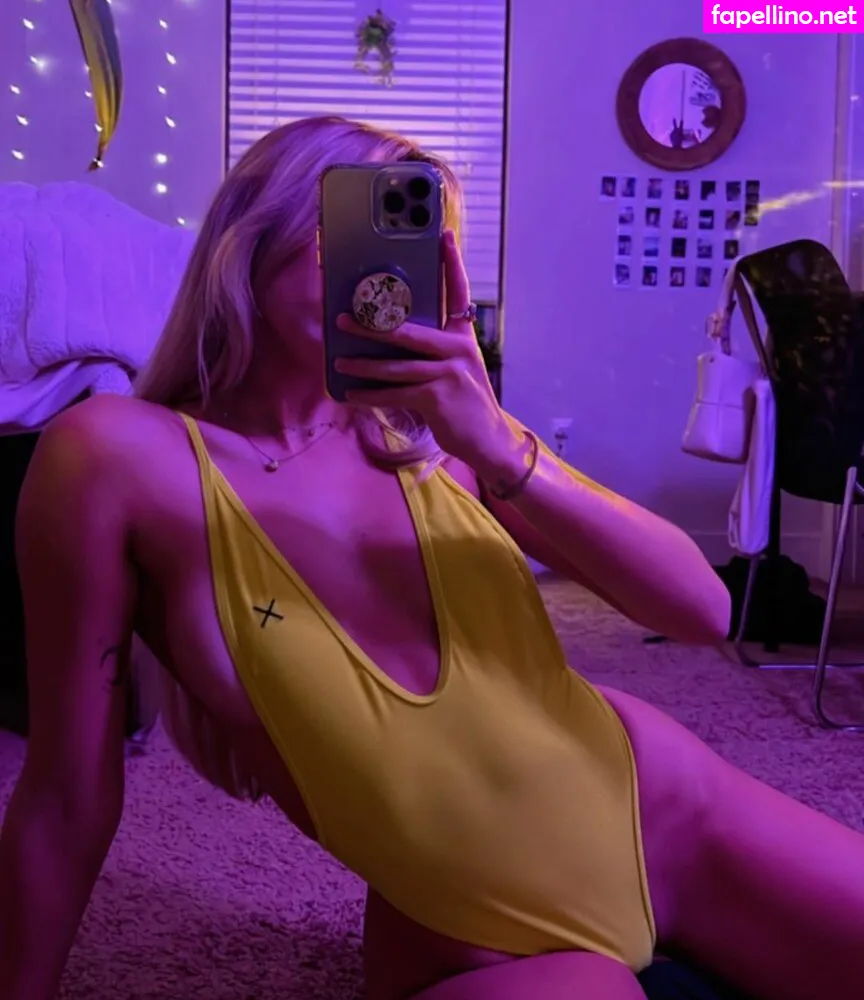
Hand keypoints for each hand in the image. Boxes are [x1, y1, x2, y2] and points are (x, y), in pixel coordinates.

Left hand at [334, 230, 520, 470]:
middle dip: (371, 325)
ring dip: (363, 366)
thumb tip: (390, 339)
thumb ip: (434, 350)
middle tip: (343, 319)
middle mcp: (458, 349)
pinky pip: (396, 395)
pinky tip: (352, 394)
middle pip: (407, 330)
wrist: (487, 439)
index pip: (458, 292)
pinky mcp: (438, 398)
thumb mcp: (457, 367)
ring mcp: (449, 373)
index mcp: (463, 336)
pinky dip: (371, 396)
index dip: (451, 263)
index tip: (443, 235)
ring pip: (396, 367)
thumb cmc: (465, 402)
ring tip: (340, 363)